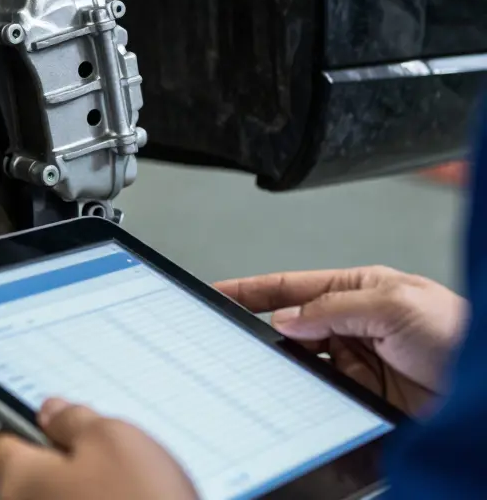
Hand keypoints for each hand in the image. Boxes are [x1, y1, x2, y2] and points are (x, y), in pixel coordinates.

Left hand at [0, 398, 196, 499]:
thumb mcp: (112, 439)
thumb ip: (72, 420)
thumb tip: (51, 412)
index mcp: (17, 480)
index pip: (6, 439)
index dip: (39, 425)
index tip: (67, 422)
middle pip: (36, 473)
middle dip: (70, 460)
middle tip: (112, 458)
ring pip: (62, 498)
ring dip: (89, 489)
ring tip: (132, 490)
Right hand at [216, 266, 467, 415]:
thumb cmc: (461, 335)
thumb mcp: (394, 304)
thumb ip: (333, 308)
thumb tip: (287, 317)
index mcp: (358, 288)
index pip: (292, 286)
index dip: (252, 288)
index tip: (218, 291)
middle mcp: (352, 322)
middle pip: (289, 324)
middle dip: (261, 329)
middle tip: (232, 334)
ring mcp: (355, 360)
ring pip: (300, 360)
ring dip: (284, 362)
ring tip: (267, 364)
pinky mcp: (359, 395)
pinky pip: (317, 391)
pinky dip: (302, 392)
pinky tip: (295, 389)